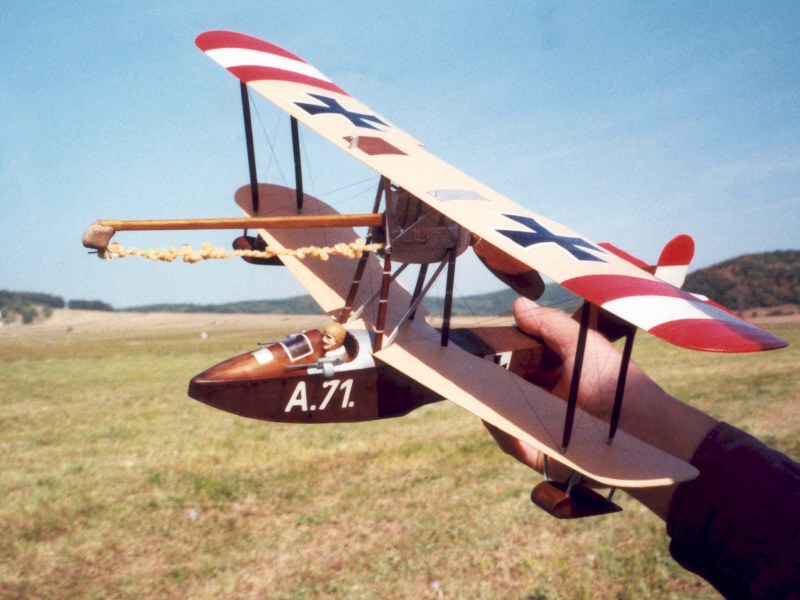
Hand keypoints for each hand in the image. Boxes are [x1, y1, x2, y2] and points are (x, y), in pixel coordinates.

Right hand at [485, 297, 717, 519]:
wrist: (642, 429)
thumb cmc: (617, 383)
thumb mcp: (582, 344)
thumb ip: (549, 324)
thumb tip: (517, 305)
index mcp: (557, 374)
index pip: (520, 362)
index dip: (502, 354)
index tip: (482, 344)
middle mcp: (548, 401)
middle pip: (508, 389)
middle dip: (488, 379)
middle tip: (469, 366)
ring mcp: (543, 428)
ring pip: (505, 415)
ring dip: (489, 403)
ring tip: (474, 388)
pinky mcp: (542, 454)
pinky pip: (512, 442)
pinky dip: (500, 429)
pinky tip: (491, 414)